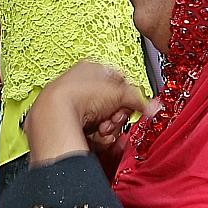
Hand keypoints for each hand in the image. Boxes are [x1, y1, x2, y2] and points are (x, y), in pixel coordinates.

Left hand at [25, 61, 155, 165]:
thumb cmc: (79, 95)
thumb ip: (139, 99)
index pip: (119, 83)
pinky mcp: (69, 125)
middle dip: (116, 117)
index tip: (130, 106)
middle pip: (112, 106)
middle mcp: (81, 86)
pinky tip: (94, 137)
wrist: (55, 116)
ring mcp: (74, 106)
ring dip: (107, 130)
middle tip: (113, 119)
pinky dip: (96, 138)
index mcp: (91, 69)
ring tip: (101, 129)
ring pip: (103, 122)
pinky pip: (91, 134)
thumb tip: (153, 106)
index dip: (127, 98)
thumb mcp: (118, 93)